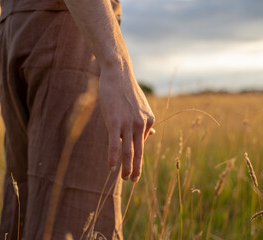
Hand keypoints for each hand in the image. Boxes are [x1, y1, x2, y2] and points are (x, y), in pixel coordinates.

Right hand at [99, 59, 154, 181]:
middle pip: (139, 152)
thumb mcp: (140, 106)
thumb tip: (151, 134)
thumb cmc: (126, 90)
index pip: (142, 143)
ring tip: (125, 179)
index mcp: (149, 120)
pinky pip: (114, 144)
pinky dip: (113, 158)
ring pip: (129, 151)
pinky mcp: (114, 121)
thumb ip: (145, 122)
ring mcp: (129, 123)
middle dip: (136, 169)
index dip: (135, 155)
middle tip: (133, 181)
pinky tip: (111, 167)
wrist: (118, 73)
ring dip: (126, 168)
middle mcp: (141, 124)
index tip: (131, 164)